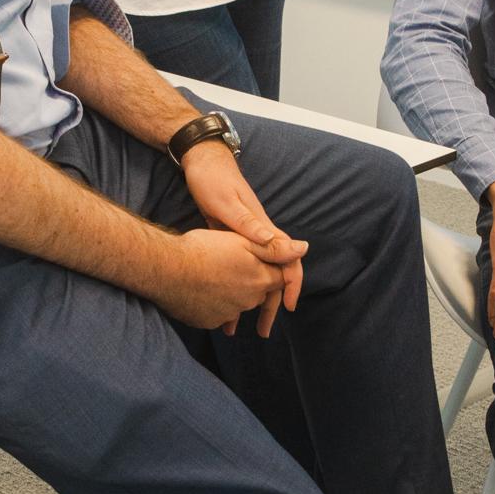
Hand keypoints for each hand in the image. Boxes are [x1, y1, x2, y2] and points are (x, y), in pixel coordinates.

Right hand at [155, 227, 295, 336]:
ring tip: (215, 281)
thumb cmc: (204, 249)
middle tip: (235, 270)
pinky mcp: (208, 322)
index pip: (279, 279)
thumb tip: (304, 248)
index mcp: (259, 280)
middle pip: (259, 293)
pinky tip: (202, 293)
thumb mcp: (242, 241)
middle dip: (253, 283)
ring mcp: (227, 314)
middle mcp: (248, 301)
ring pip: (237, 304)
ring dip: (232, 295)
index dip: (273, 269)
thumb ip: (275, 248)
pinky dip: (214, 305)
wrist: (167, 269)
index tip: (265, 264)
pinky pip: (217, 315)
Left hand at [181, 141, 306, 336]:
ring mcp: (244, 238)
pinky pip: (238, 269)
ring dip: (250, 302)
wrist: (200, 161)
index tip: (288, 308)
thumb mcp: (232, 207)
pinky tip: (221, 303)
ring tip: (237, 327)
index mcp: (263, 229)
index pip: (288, 261)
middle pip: (272, 275)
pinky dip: (233, 288)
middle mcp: (258, 235)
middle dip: (271, 304)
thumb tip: (294, 246)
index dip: (292, 285)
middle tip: (263, 331)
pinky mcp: (229, 238)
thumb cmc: (214, 181)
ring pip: (255, 275)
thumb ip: (257, 229)